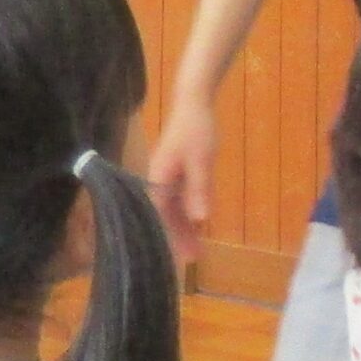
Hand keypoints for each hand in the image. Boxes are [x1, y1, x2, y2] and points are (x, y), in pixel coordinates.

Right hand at [146, 97, 216, 264]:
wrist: (194, 102)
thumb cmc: (197, 129)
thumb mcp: (202, 160)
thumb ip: (199, 189)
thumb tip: (200, 219)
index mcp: (158, 179)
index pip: (160, 215)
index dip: (169, 236)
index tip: (180, 256)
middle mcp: (158, 180)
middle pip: (166, 215)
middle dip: (179, 236)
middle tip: (194, 259)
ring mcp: (166, 176)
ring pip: (173, 208)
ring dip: (184, 227)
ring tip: (197, 248)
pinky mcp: (176, 171)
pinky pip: (179, 198)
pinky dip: (188, 212)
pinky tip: (198, 224)